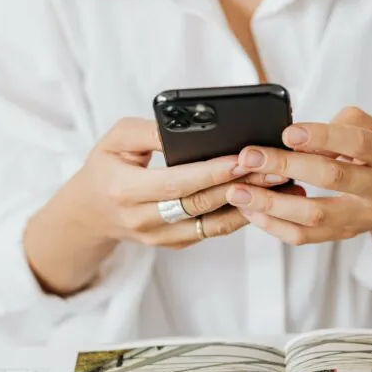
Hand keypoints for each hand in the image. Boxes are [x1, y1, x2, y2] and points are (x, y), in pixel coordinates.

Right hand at [61, 118, 287, 249]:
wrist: (91, 212)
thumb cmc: (107, 166)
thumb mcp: (116, 139)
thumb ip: (150, 132)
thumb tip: (186, 127)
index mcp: (125, 190)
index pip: (177, 183)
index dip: (211, 172)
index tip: (242, 157)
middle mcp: (143, 220)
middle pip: (201, 204)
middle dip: (240, 185)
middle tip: (275, 167)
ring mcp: (160, 238)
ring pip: (212, 224)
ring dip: (249, 205)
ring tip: (280, 185)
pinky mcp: (176, 244)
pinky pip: (212, 231)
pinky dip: (239, 215)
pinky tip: (264, 198)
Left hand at [225, 107, 371, 246]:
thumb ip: (343, 124)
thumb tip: (300, 137)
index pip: (358, 144)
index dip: (323, 137)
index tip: (288, 132)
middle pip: (332, 178)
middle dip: (287, 165)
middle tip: (250, 157)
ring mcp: (362, 218)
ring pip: (314, 216)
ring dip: (271, 204)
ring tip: (239, 192)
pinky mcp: (343, 235)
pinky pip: (306, 236)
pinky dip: (275, 225)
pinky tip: (252, 211)